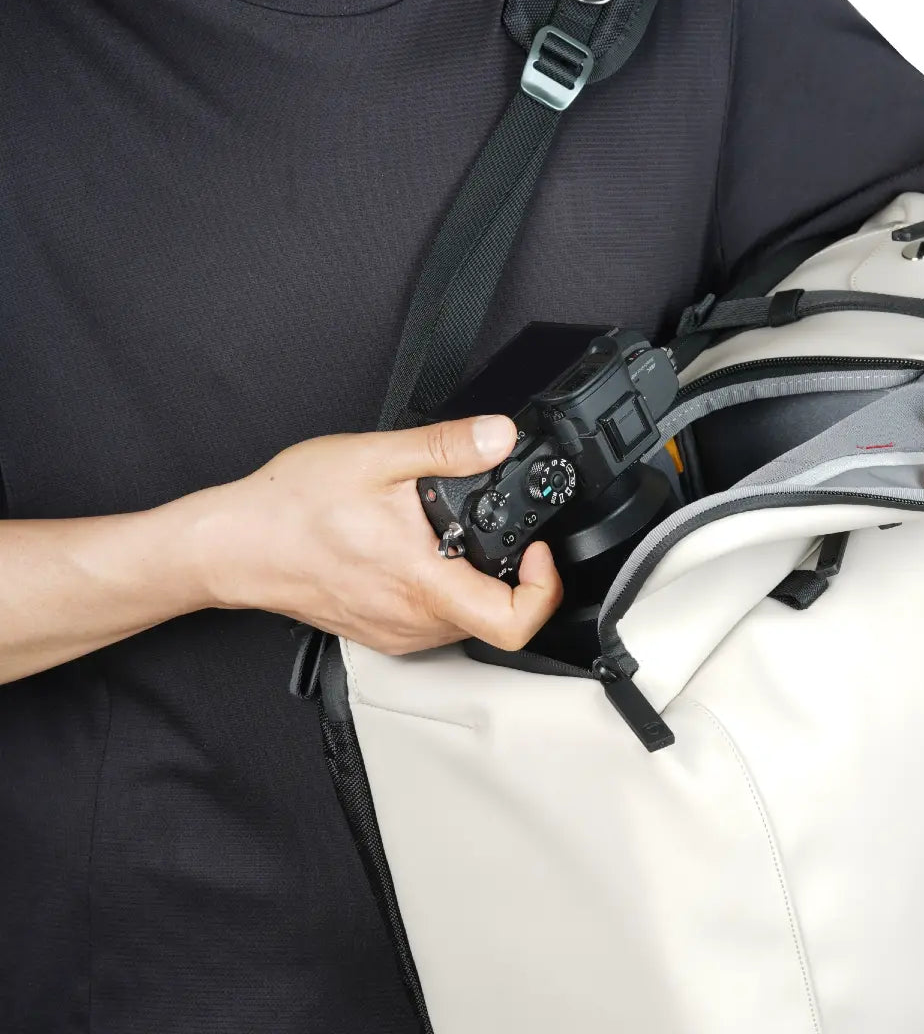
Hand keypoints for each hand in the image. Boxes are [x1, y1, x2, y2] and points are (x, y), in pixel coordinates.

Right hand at [195, 416, 562, 653]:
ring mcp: (396, 633)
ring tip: (461, 537)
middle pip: (497, 620)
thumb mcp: (376, 457)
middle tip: (509, 535)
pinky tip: (425, 554)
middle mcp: (413, 620)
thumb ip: (446, 447)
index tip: (538, 551)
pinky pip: (434, 622)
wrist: (234, 544)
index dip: (543, 589)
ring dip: (478, 583)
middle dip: (515, 578)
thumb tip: (499, 435)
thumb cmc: (291, 507)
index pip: (513, 622)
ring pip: (466, 623)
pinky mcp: (380, 634)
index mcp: (422, 582)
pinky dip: (446, 591)